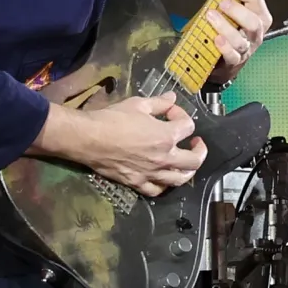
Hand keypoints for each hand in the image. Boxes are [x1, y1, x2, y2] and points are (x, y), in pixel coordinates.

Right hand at [77, 92, 206, 196]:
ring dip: (187, 170)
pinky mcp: (137, 183)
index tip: (170, 112)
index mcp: (166, 136)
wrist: (88, 138)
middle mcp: (164, 158)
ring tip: (185, 163)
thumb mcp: (138, 104)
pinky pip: (157, 190)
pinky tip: (164, 178)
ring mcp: (151, 173)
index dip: (181, 116)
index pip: (188, 127)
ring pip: (180, 179)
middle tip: (195, 143)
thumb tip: (173, 97)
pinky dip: (164, 185)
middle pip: (194, 160)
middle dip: (199, 150)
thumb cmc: (113, 119)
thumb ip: (159, 103)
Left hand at [206, 0, 271, 80]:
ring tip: (210, 16)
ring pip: (242, 39)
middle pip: (253, 20)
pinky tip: (215, 39)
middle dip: (236, 9)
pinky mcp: (236, 61)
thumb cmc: (232, 25)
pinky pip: (233, 56)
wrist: (226, 57)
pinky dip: (225, 48)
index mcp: (259, 13)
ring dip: (226, 27)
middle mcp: (256, 31)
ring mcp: (247, 47)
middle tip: (220, 1)